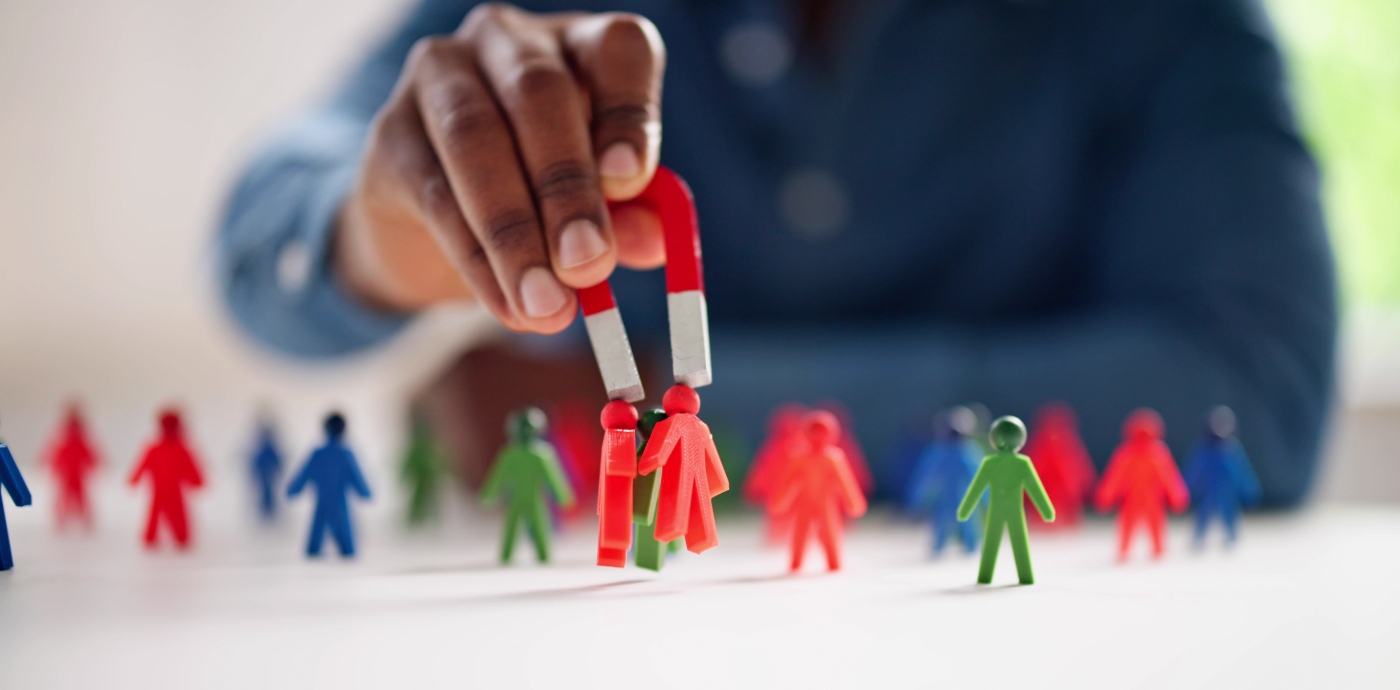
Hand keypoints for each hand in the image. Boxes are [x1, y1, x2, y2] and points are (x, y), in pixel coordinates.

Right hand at [335, 4, 667, 332]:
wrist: (434, 223)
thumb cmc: (539, 194)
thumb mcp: (597, 204)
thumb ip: (630, 216)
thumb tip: (656, 241)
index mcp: (579, 46)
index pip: (616, 49)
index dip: (628, 111)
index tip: (632, 180)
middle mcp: (507, 41)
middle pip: (538, 93)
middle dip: (566, 186)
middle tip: (588, 263)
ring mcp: (438, 77)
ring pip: (475, 140)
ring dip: (516, 232)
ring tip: (548, 305)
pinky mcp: (389, 135)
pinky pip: (435, 197)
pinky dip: (478, 261)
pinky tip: (508, 307)